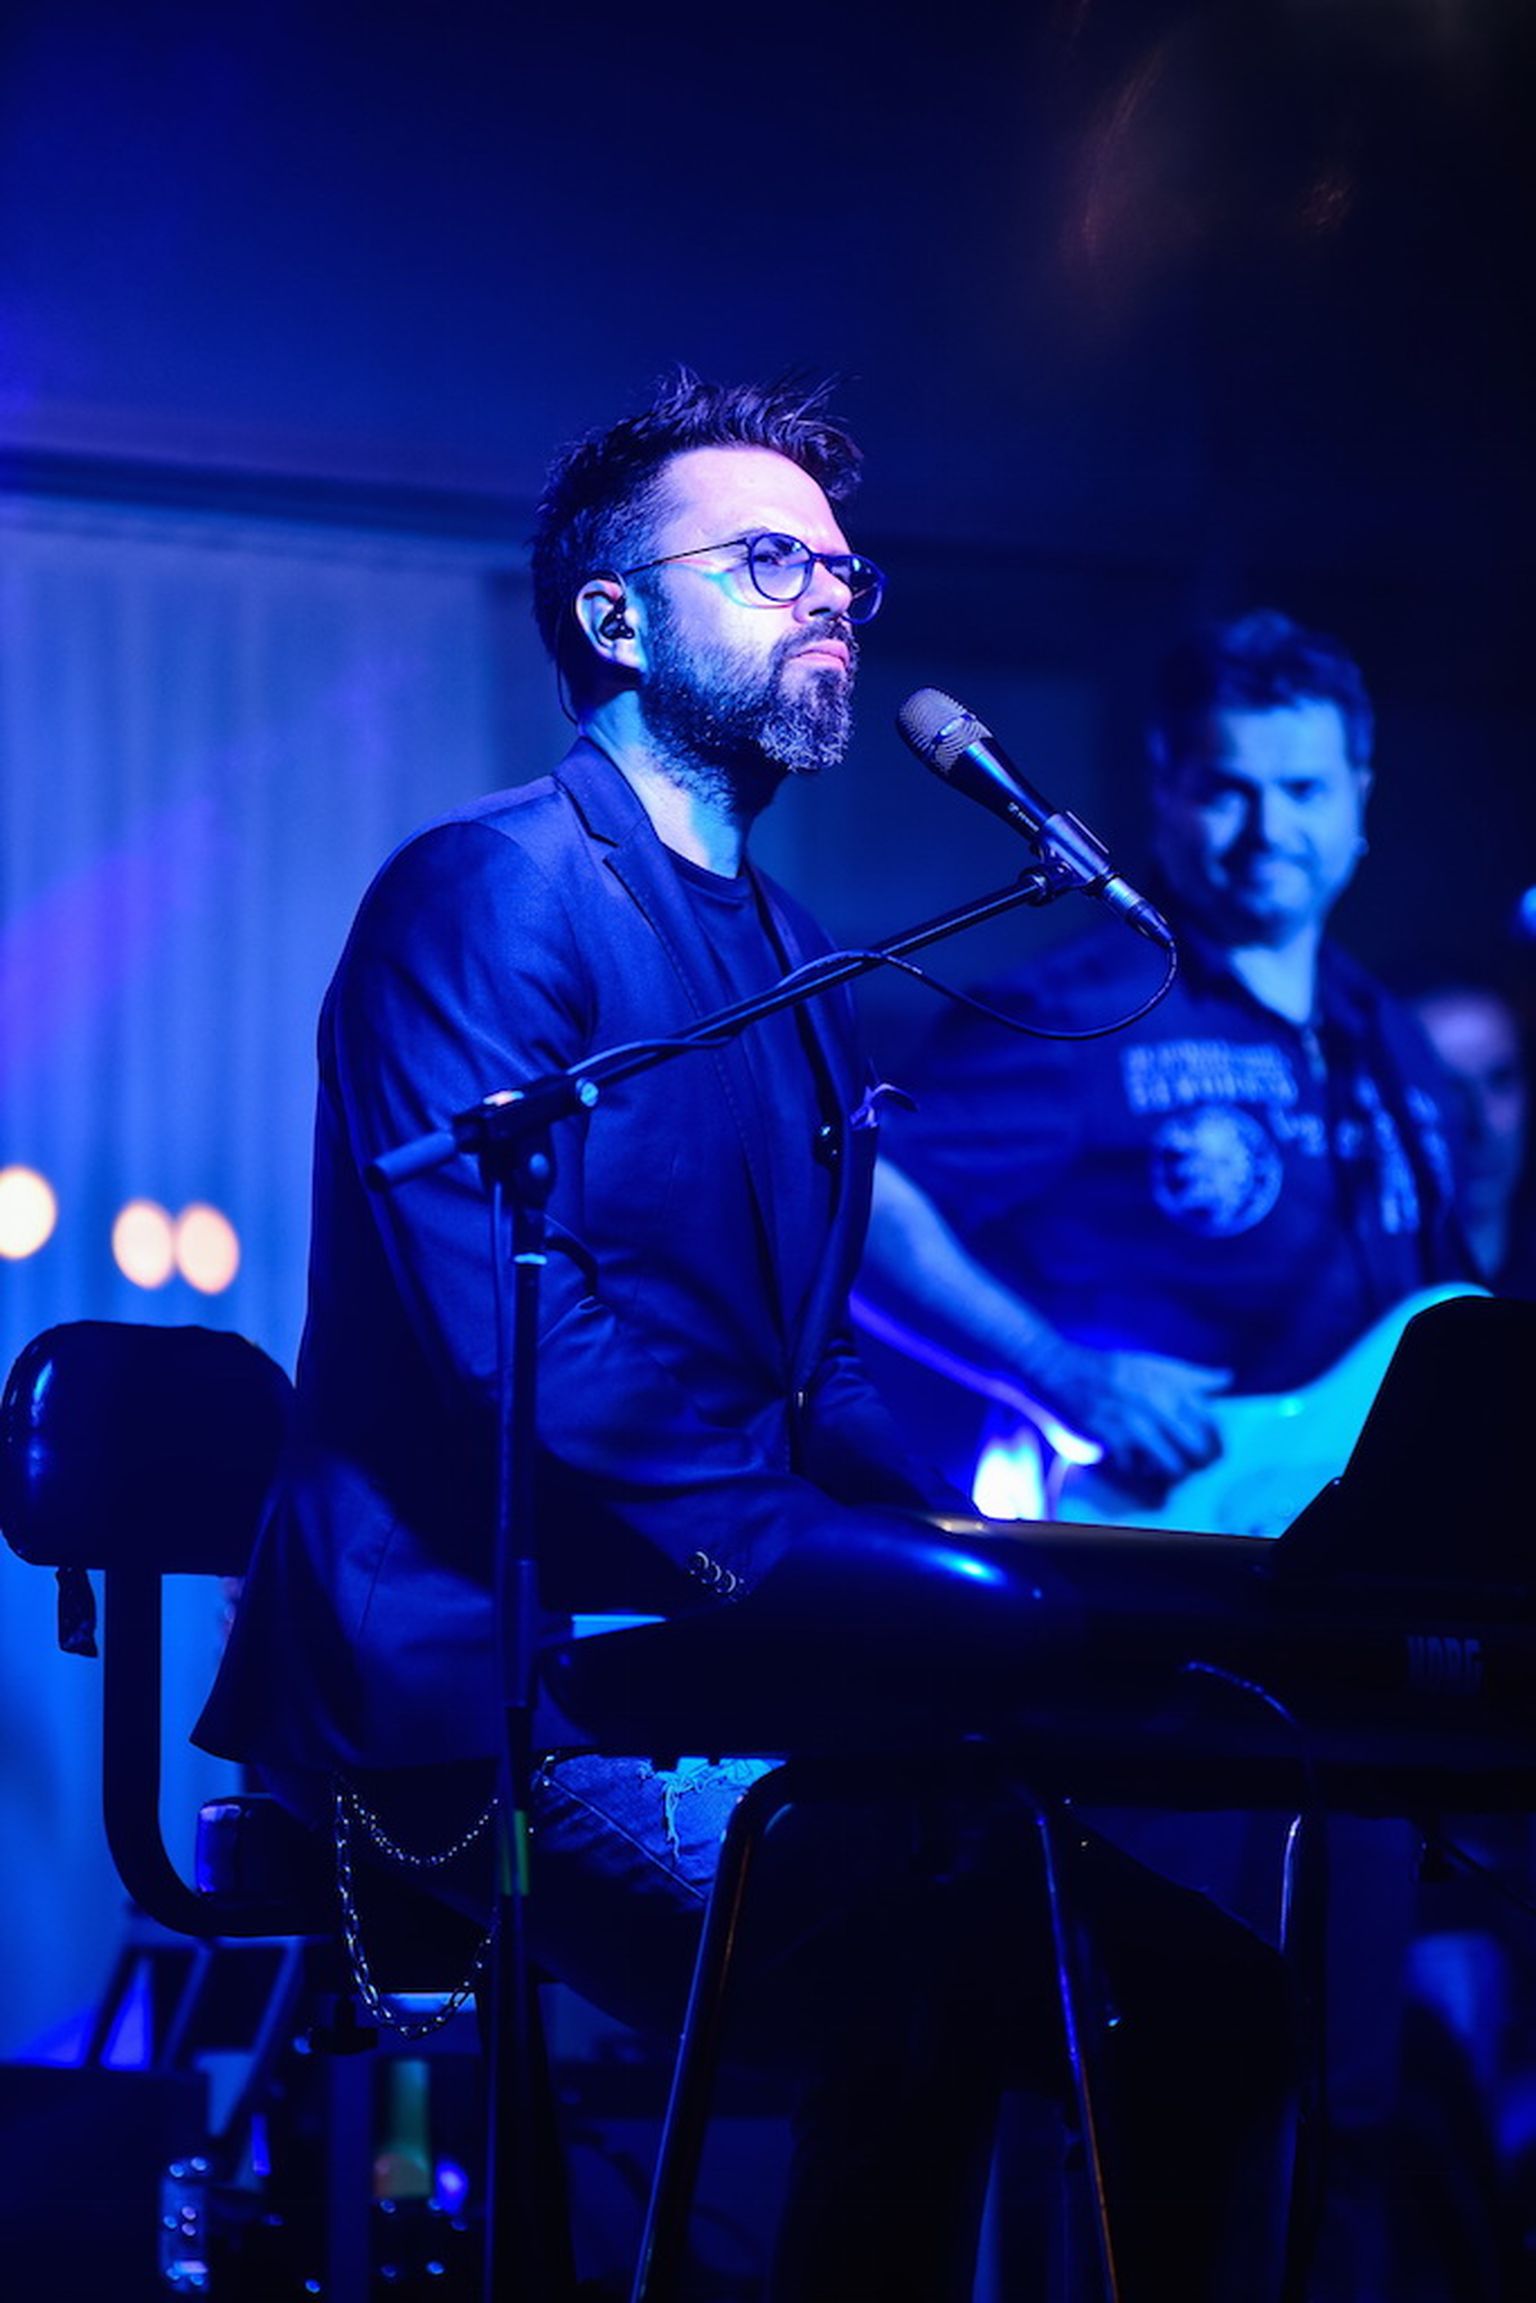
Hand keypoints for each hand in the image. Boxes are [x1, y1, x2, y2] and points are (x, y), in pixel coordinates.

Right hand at [1033, 1338, 1232, 1496]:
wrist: (1062, 1368)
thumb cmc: (1111, 1367)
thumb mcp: (1152, 1362)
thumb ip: (1190, 1374)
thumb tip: (1228, 1378)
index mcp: (1171, 1384)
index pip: (1211, 1422)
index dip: (1215, 1440)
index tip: (1210, 1445)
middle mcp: (1158, 1403)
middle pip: (1198, 1448)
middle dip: (1198, 1461)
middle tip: (1190, 1462)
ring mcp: (1135, 1422)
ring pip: (1173, 1464)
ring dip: (1170, 1470)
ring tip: (1163, 1466)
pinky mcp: (1113, 1438)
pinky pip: (1137, 1467)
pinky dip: (1137, 1469)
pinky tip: (1133, 1460)